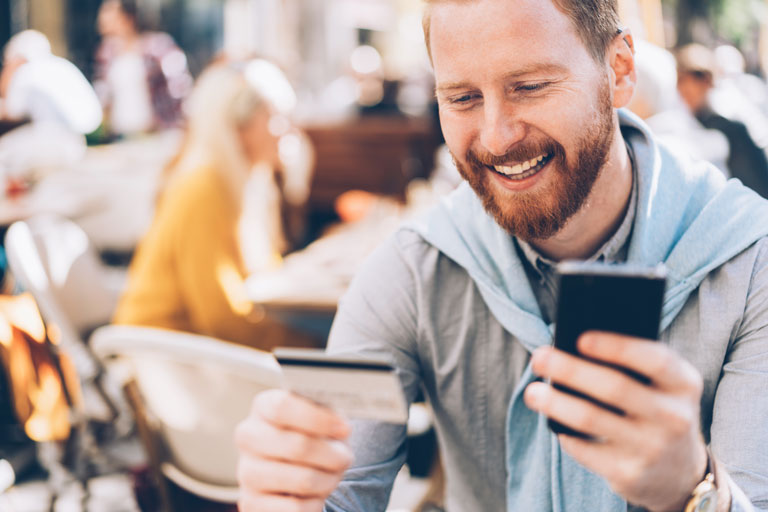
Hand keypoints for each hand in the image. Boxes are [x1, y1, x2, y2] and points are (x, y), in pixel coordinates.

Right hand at [235, 389, 353, 511]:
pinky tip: (314, 496)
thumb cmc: (313, 437)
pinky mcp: (250, 503)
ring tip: (331, 477)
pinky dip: (315, 504)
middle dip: (333, 456)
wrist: (297, 471)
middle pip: (298, 446)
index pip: (283, 406)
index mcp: (263, 406)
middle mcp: (248, 437)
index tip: (344, 429)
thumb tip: (340, 425)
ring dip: (328, 481)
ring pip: (302, 480)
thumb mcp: (321, 418)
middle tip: (344, 458)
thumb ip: (327, 412)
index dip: (318, 419)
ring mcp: (246, 471)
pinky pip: (296, 508)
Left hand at [523, 332, 707, 510]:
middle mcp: (675, 417)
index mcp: (684, 385)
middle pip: (615, 387)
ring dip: (555, 402)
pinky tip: (552, 419)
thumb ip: (634, 365)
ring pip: (592, 419)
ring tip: (532, 392)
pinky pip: (585, 449)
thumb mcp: (663, 387)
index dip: (617, 347)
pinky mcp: (630, 474)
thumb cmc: (656, 411)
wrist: (679, 474)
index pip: (656, 360)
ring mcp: (653, 448)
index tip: (580, 339)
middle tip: (539, 357)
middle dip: (571, 370)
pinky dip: (564, 432)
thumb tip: (573, 347)